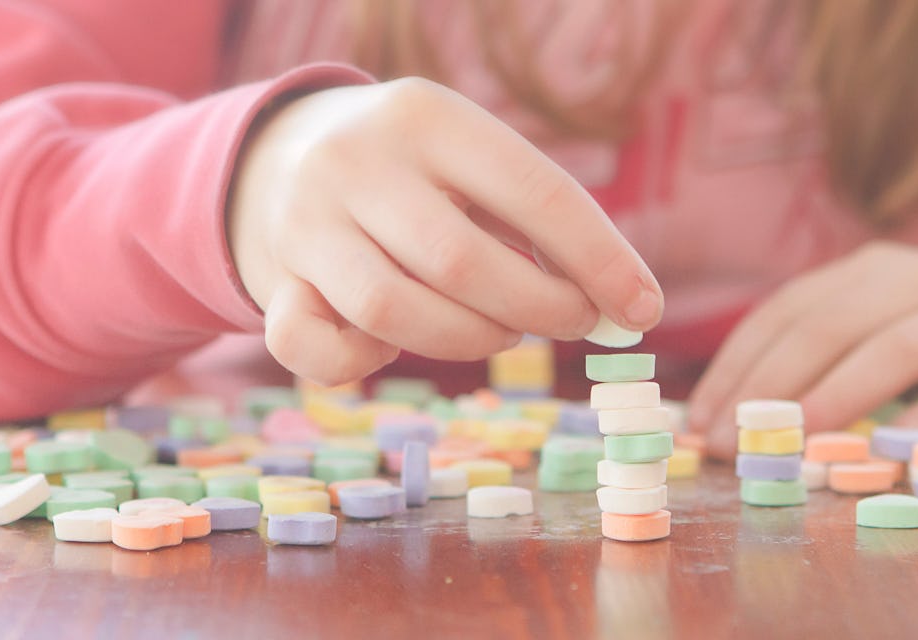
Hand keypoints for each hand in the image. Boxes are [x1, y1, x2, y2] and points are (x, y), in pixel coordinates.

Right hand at [229, 78, 662, 384]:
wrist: (283, 154)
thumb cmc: (420, 171)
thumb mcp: (473, 161)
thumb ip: (542, 224)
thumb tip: (628, 305)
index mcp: (427, 115)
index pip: (532, 191)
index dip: (598, 258)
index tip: (643, 309)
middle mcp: (355, 161)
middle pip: (460, 262)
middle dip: (537, 308)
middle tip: (572, 321)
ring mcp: (304, 221)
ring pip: (392, 312)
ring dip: (468, 339)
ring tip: (500, 328)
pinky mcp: (274, 280)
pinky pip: (315, 350)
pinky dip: (367, 364)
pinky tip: (395, 345)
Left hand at [688, 241, 917, 458]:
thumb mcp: (888, 336)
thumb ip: (827, 363)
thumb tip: (734, 422)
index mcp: (875, 269)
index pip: (791, 309)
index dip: (741, 363)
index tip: (702, 419)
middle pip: (834, 323)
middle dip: (774, 384)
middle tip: (736, 440)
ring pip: (900, 345)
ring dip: (842, 394)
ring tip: (802, 439)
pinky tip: (904, 444)